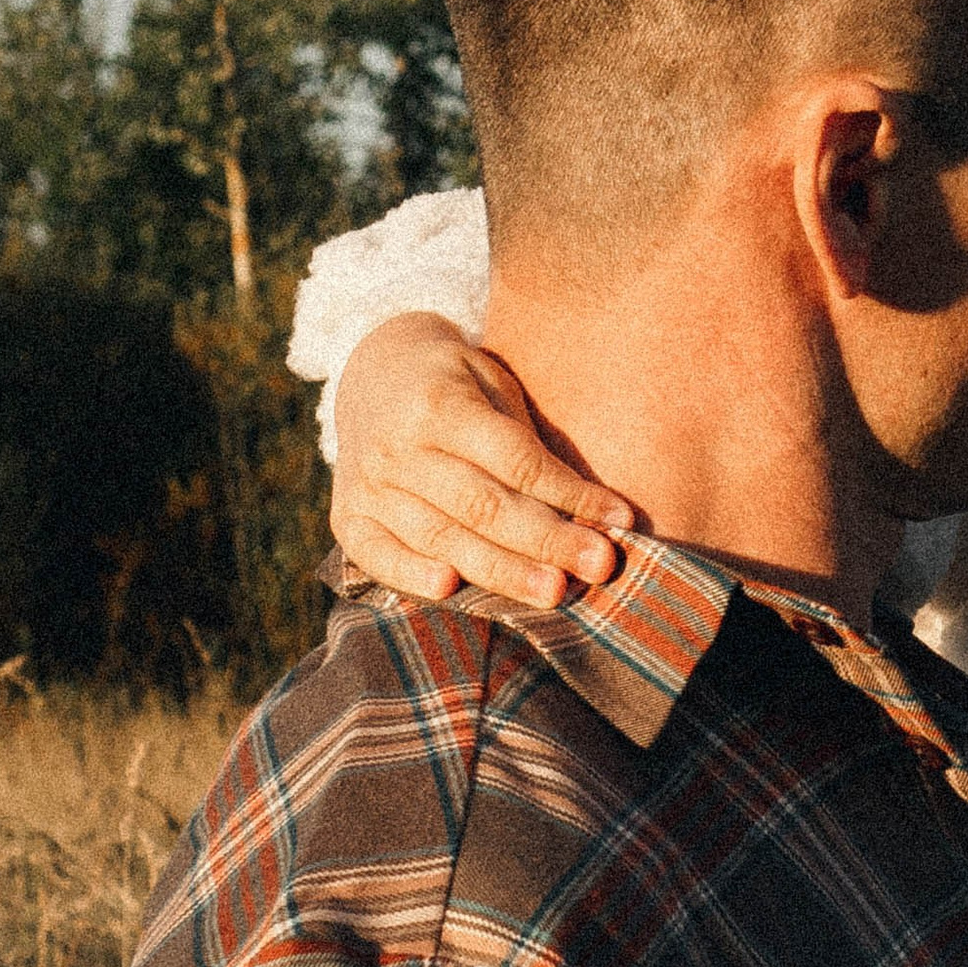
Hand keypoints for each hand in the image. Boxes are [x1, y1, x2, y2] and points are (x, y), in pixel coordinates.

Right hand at [329, 318, 634, 610]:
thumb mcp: (492, 383)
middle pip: (483, 505)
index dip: (570, 493)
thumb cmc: (458, 385)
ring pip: (440, 536)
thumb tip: (589, 508)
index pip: (516, 460)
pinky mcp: (346, 516)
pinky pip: (375, 554)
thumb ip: (527, 438)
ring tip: (555, 592)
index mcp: (439, 404)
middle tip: (600, 566)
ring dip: (501, 570)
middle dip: (547, 540)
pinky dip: (409, 574)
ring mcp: (367, 484)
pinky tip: (450, 589)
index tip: (621, 520)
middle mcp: (397, 446)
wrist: (373, 374)